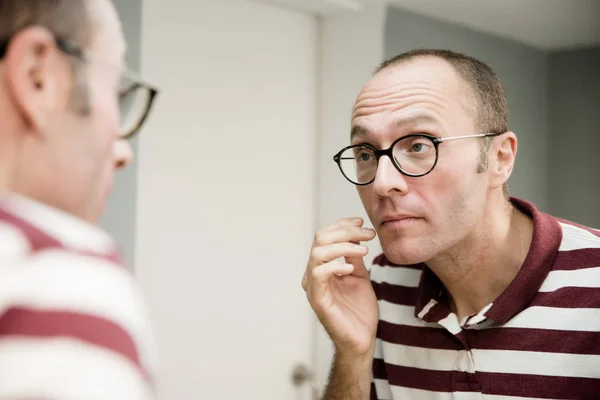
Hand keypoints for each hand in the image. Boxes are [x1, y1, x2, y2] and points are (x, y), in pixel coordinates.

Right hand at [302, 217, 378, 357]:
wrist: (362, 339)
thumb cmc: (359, 310)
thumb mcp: (360, 276)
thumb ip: (354, 257)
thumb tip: (355, 235)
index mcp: (322, 267)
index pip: (325, 236)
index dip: (341, 225)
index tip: (361, 222)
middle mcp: (313, 274)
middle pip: (320, 239)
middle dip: (345, 231)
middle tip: (367, 234)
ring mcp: (313, 286)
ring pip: (318, 252)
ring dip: (343, 246)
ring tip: (363, 250)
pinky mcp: (317, 299)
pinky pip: (318, 274)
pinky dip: (335, 266)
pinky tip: (350, 268)